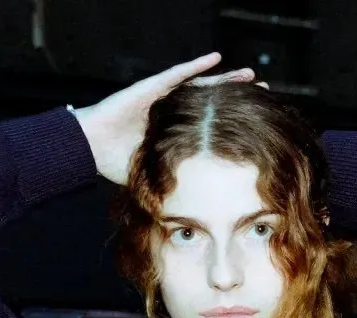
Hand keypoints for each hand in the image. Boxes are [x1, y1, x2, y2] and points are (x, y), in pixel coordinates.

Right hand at [69, 53, 256, 183]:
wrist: (91, 147)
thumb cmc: (119, 163)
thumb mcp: (155, 177)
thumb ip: (173, 190)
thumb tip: (188, 219)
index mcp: (177, 132)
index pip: (211, 125)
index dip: (233, 122)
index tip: (258, 122)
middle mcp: (174, 112)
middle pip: (213, 102)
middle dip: (238, 98)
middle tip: (265, 94)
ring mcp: (164, 98)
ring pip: (201, 86)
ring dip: (226, 80)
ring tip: (250, 76)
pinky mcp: (151, 88)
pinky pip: (178, 74)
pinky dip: (197, 66)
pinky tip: (216, 58)